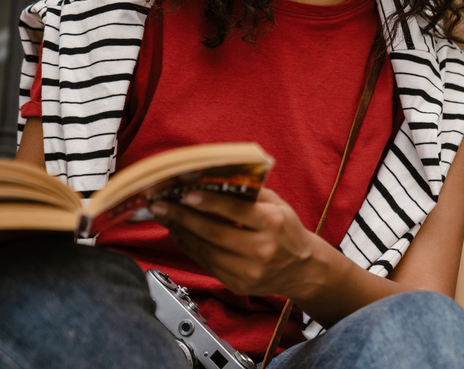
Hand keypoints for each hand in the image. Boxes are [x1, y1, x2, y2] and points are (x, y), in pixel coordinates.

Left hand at [150, 188, 322, 298]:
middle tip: (161, 205)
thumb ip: (250, 192)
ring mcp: (249, 270)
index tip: (185, 193)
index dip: (208, 201)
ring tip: (166, 219)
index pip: (235, 210)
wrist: (301, 268)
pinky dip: (190, 249)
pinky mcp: (238, 284)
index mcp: (273, 223)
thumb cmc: (286, 230)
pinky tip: (181, 235)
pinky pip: (207, 265)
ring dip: (182, 233)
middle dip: (183, 217)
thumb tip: (214, 179)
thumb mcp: (277, 205)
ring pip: (206, 251)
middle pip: (214, 232)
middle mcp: (262, 249)